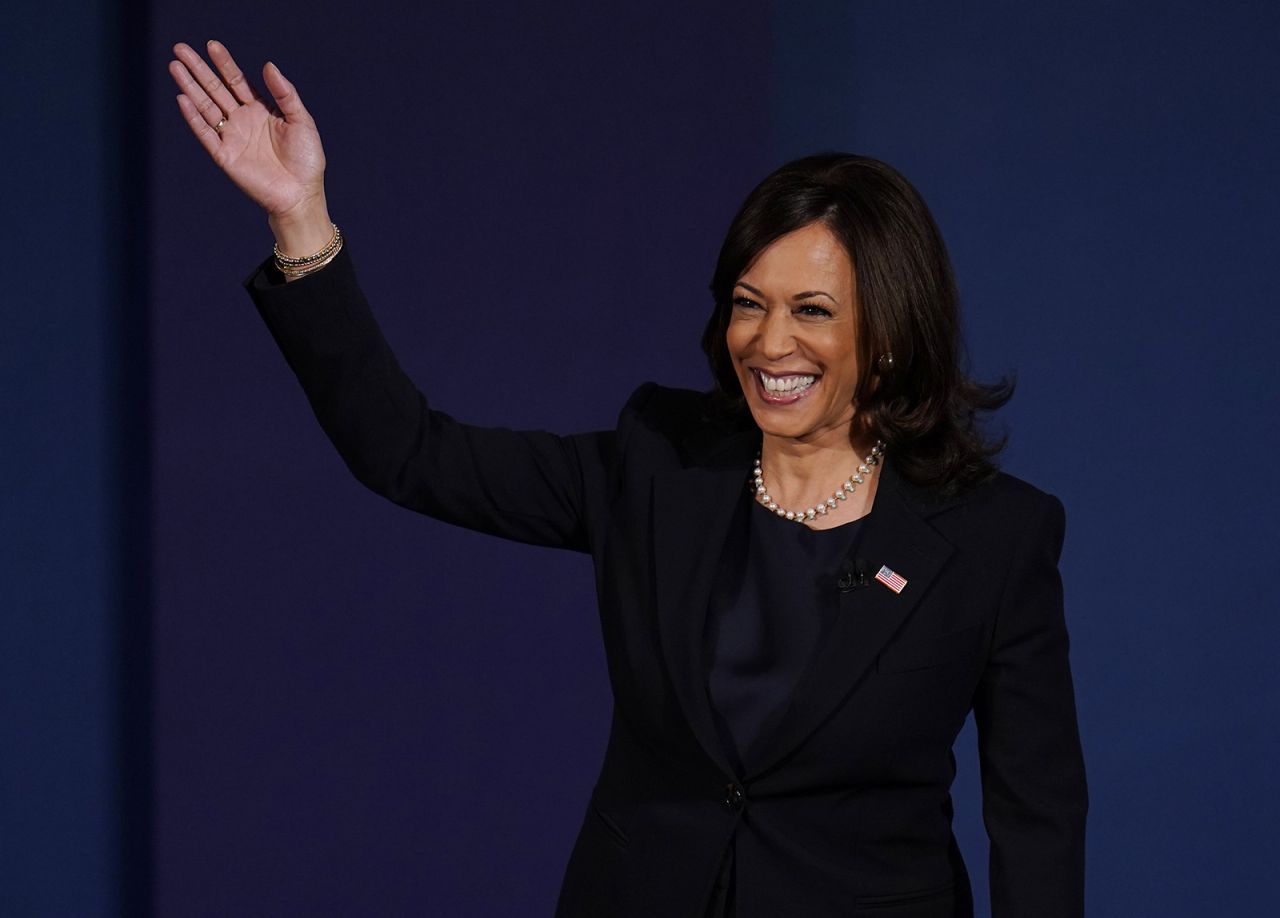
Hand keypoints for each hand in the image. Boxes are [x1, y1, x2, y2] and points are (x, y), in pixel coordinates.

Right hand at [169, 40, 330, 251]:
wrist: (301, 194)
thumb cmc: (306, 159)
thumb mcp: (301, 120)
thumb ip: (285, 94)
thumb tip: (268, 65)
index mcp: (261, 110)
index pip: (237, 81)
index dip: (224, 63)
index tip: (212, 45)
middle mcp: (243, 121)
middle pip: (216, 89)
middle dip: (199, 69)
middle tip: (180, 49)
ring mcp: (232, 138)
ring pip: (206, 107)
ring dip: (190, 87)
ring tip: (175, 66)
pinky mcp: (225, 156)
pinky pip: (205, 133)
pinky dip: (193, 117)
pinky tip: (183, 98)